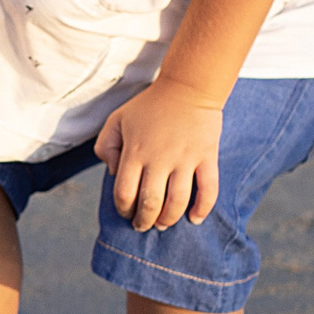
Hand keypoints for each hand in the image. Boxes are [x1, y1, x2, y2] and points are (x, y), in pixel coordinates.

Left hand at [95, 81, 223, 232]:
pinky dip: (202, 208)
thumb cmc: (148, 106)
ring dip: (168, 219)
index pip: (124, 193)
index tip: (126, 213)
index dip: (124, 209)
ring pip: (177, 201)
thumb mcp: (116, 120)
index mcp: (134, 152)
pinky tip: (194, 219)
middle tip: (143, 226)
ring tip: (163, 224)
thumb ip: (105, 146)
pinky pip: (208, 189)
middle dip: (144, 220)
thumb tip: (111, 173)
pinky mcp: (207, 157)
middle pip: (150, 202)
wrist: (188, 87)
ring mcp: (185, 159)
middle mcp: (159, 158)